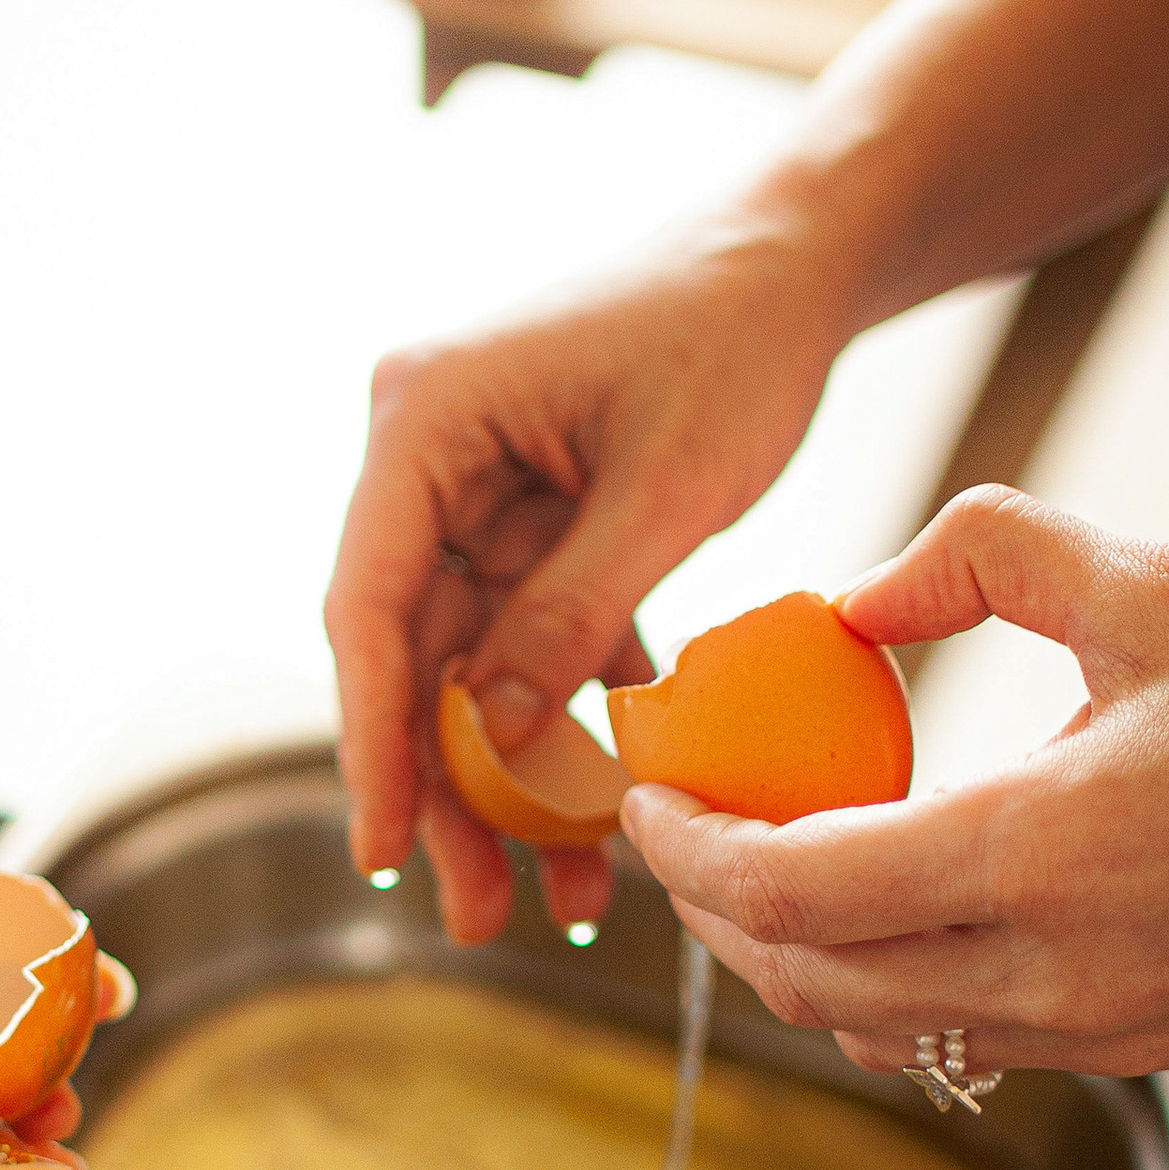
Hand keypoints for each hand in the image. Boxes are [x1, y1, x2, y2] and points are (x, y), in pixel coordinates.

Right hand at [325, 210, 852, 945]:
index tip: (384, 854)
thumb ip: (572, 612)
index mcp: (423, 420)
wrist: (801, 256)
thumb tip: (502, 743)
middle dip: (449, 794)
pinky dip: (570, 726)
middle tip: (477, 913)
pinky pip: (533, 643)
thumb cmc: (738, 337)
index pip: (367, 605)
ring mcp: (476, 491)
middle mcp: (425, 456)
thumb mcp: (665, 492)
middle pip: (412, 656)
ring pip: (473, 670)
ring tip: (558, 893)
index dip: (372, 742)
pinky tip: (603, 816)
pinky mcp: (532, 518)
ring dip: (514, 782)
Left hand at [620, 488, 1168, 1075]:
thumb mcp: (1160, 584)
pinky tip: (868, 911)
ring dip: (781, 959)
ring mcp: (1089, 1032)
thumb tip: (847, 601)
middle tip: (676, 830)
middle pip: (802, 979)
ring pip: (867, 1028)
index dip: (688, 850)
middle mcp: (1052, 971)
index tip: (646, 793)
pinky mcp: (1124, 1055)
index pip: (793, 886)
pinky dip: (872, 986)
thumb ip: (982, 557)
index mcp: (1044, 854)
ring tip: (749, 869)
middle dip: (707, 910)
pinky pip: (948, 1043)